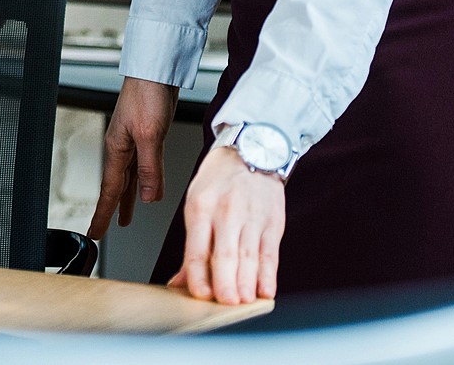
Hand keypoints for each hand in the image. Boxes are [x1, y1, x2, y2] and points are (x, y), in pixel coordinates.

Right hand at [88, 76, 177, 238]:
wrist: (155, 69)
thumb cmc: (148, 94)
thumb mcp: (150, 135)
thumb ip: (149, 169)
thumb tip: (149, 199)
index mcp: (117, 149)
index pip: (110, 190)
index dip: (103, 214)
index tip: (95, 233)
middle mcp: (121, 147)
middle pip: (115, 186)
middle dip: (110, 210)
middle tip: (102, 231)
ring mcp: (132, 141)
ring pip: (128, 178)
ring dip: (126, 198)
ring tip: (125, 218)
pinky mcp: (146, 135)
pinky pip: (140, 167)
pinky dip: (140, 182)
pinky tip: (146, 188)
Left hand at [167, 144, 283, 304]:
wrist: (251, 150)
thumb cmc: (219, 182)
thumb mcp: (196, 205)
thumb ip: (193, 248)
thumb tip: (180, 283)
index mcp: (200, 207)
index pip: (198, 247)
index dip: (199, 273)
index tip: (200, 294)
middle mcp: (226, 211)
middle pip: (225, 253)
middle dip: (226, 280)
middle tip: (226, 303)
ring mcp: (252, 217)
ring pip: (249, 255)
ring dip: (247, 281)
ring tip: (245, 301)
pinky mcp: (273, 221)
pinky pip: (270, 251)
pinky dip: (269, 273)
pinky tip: (266, 289)